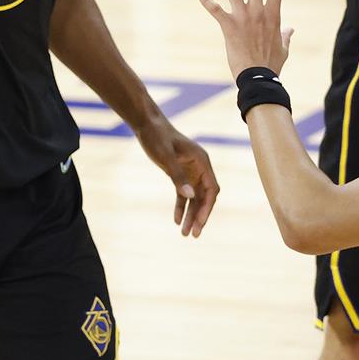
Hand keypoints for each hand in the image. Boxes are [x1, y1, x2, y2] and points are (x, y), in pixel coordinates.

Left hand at [138, 118, 219, 237]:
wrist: (147, 124)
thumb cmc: (157, 137)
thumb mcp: (166, 157)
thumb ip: (178, 177)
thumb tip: (190, 197)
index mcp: (202, 162)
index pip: (211, 189)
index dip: (207, 207)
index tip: (200, 223)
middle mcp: (199, 168)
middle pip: (204, 197)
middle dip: (199, 216)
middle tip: (193, 234)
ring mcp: (189, 171)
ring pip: (193, 198)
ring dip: (190, 215)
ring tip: (185, 234)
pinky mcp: (179, 173)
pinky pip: (182, 194)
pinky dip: (180, 207)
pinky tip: (176, 220)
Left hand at [198, 0, 293, 78]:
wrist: (258, 77)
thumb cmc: (271, 65)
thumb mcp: (283, 49)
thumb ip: (286, 36)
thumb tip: (291, 29)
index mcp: (273, 16)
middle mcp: (259, 13)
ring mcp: (244, 18)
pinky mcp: (229, 27)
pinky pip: (216, 10)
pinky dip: (207, 1)